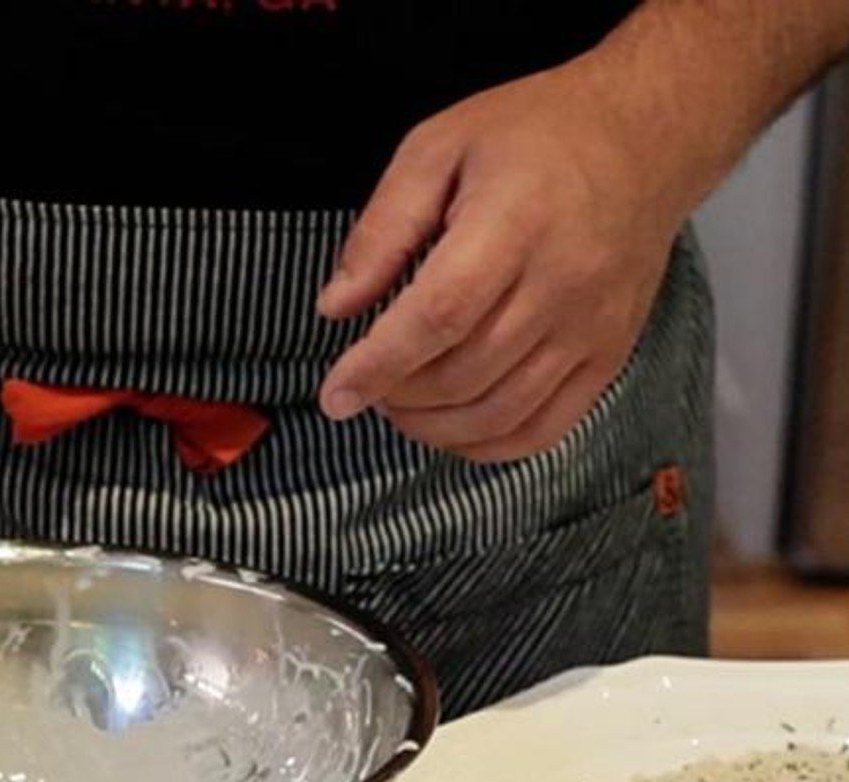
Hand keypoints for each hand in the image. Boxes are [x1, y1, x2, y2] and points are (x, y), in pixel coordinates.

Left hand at [316, 60, 688, 462]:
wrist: (646, 138)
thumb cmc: (533, 136)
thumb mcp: (437, 148)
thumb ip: (383, 228)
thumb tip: (336, 307)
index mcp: (514, 222)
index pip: (439, 316)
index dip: (380, 365)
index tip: (335, 395)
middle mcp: (562, 284)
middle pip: (464, 373)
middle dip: (397, 395)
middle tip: (363, 385)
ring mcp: (591, 328)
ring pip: (500, 413)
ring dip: (433, 427)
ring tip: (397, 404)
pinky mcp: (609, 356)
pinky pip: (544, 429)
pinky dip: (486, 446)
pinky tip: (449, 427)